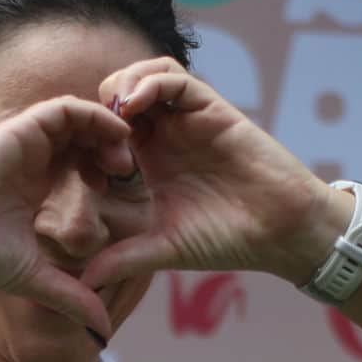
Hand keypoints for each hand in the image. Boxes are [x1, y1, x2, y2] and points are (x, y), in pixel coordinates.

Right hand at [0, 95, 135, 338]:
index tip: (129, 198)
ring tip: (125, 160)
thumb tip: (102, 331)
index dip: (108, 178)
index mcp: (34, 191)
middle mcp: (32, 164)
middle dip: (113, 152)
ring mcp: (27, 144)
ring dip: (109, 132)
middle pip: (84, 142)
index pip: (79, 170)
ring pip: (79, 121)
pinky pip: (66, 109)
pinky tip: (114, 135)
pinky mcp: (22, 128)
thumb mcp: (36, 280)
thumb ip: (71, 297)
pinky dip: (94, 115)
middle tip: (131, 175)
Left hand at [81, 58, 333, 290]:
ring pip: (145, 76)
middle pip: (121, 93)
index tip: (82, 169)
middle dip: (98, 107)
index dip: (87, 140)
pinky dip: (149, 83)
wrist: (279, 232)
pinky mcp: (212, 108)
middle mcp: (168, 133)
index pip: (107, 129)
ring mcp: (189, 118)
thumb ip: (125, 259)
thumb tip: (86, 285)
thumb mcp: (165, 248)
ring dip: (121, 86)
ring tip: (111, 115)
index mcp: (151, 159)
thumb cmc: (227, 239)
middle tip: (91, 136)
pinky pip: (174, 78)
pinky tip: (133, 107)